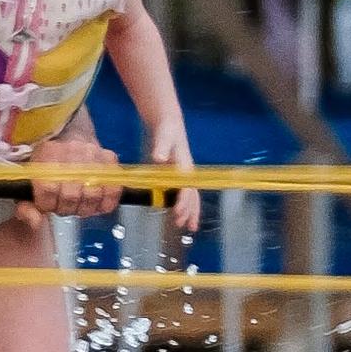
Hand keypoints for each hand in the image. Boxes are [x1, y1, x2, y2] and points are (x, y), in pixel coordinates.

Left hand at [24, 126, 119, 223]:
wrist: (68, 133)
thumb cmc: (47, 160)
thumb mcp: (28, 178)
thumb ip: (26, 203)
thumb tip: (35, 221)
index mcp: (45, 152)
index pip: (47, 188)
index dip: (46, 204)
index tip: (46, 205)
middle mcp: (70, 151)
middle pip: (71, 195)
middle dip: (65, 208)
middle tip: (63, 206)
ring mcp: (92, 154)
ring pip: (92, 195)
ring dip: (84, 208)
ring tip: (77, 205)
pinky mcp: (109, 158)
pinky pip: (113, 190)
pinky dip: (105, 203)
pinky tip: (96, 205)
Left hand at [146, 117, 202, 242]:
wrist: (169, 124)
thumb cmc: (167, 130)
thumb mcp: (163, 136)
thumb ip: (160, 146)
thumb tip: (158, 158)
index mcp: (184, 167)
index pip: (186, 189)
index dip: (183, 202)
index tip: (177, 213)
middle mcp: (187, 173)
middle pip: (192, 196)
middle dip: (189, 211)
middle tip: (185, 226)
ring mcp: (183, 175)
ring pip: (190, 197)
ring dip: (190, 211)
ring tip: (190, 227)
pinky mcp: (177, 175)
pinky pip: (183, 193)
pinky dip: (183, 204)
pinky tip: (178, 213)